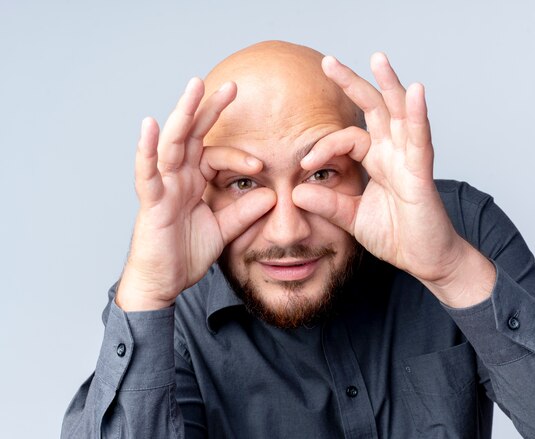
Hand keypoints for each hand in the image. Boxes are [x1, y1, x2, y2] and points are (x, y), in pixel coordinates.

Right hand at [116, 79, 275, 310]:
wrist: (164, 283)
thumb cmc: (186, 254)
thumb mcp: (225, 230)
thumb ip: (246, 212)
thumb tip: (273, 195)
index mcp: (194, 182)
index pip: (216, 155)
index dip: (239, 157)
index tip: (261, 168)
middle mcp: (177, 178)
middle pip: (193, 135)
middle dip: (209, 109)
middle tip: (232, 85)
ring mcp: (162, 187)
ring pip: (172, 144)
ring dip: (183, 115)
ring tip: (194, 88)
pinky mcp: (150, 202)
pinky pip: (146, 173)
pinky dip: (146, 149)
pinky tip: (150, 126)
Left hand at [293, 54, 494, 306]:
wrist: (425, 260)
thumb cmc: (396, 236)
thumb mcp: (353, 219)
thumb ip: (328, 204)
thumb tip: (296, 192)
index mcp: (377, 161)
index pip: (348, 138)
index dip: (324, 146)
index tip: (304, 164)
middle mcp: (393, 154)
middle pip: (374, 109)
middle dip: (353, 84)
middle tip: (328, 61)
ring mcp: (409, 160)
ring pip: (399, 114)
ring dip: (389, 85)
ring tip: (378, 58)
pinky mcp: (422, 174)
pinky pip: (420, 140)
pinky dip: (417, 116)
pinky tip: (414, 92)